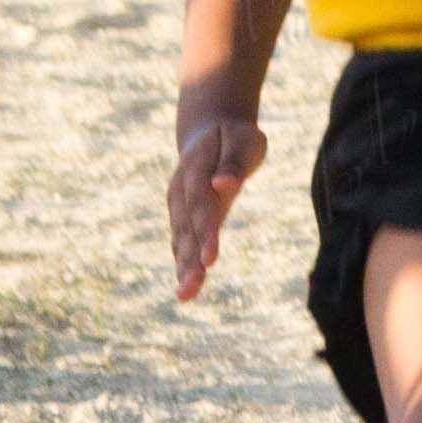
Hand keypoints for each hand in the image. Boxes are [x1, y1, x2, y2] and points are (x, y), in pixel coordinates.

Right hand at [169, 109, 266, 298]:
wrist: (210, 127)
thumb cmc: (235, 137)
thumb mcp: (243, 140)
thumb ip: (234, 163)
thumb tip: (223, 185)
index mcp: (197, 169)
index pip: (202, 205)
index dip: (205, 234)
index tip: (210, 260)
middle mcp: (182, 189)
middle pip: (186, 229)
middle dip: (189, 261)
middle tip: (189, 290)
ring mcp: (178, 201)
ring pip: (180, 237)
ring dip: (183, 266)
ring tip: (185, 295)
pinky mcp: (180, 211)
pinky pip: (180, 238)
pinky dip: (182, 261)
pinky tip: (186, 284)